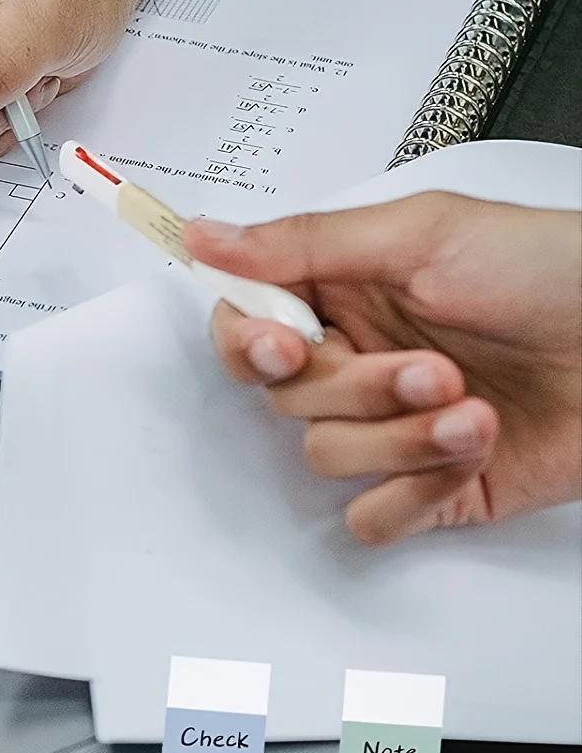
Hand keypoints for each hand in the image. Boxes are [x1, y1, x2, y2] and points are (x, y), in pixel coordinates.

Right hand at [184, 194, 581, 545]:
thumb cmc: (551, 272)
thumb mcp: (423, 233)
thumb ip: (303, 243)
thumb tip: (204, 236)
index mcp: (342, 292)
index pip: (247, 328)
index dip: (249, 345)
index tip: (287, 343)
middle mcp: (359, 360)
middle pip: (286, 400)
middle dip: (357, 388)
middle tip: (429, 367)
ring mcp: (393, 428)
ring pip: (326, 457)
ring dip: (399, 438)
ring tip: (470, 407)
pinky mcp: (432, 489)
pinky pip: (371, 518)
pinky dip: (412, 494)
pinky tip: (468, 453)